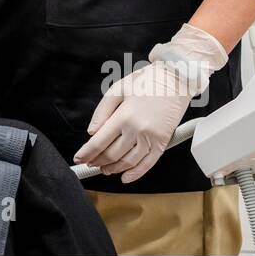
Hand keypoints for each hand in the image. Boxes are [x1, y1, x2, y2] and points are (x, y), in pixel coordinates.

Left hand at [71, 62, 193, 182]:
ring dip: (113, 169)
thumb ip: (102, 111)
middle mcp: (137, 130)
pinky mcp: (163, 142)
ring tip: (104, 169)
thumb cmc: (146, 81)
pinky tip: (125, 177)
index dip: (87, 153)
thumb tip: (92, 132)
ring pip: (128, 162)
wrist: (175, 78)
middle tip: (90, 163)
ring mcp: (151, 138)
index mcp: (124, 116)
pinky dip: (136, 174)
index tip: (78, 158)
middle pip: (112, 154)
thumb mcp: (118, 89)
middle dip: (97, 162)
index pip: (99, 142)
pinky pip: (148, 164)